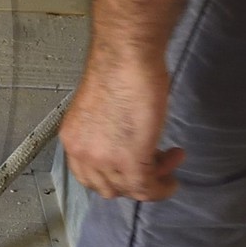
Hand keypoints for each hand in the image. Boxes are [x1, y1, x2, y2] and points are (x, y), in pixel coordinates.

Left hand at [61, 54, 181, 200]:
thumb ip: (107, 133)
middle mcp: (81, 152)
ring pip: (128, 189)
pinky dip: (162, 189)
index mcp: (72, 138)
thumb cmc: (119, 70)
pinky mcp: (131, 160)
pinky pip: (147, 189)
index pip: (87, 175)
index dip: (113, 174)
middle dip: (132, 180)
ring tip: (170, 160)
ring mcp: (104, 159)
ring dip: (152, 181)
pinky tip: (172, 181)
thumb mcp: (103, 111)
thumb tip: (126, 143)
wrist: (126, 57)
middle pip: (106, 186)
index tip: (134, 162)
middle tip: (155, 161)